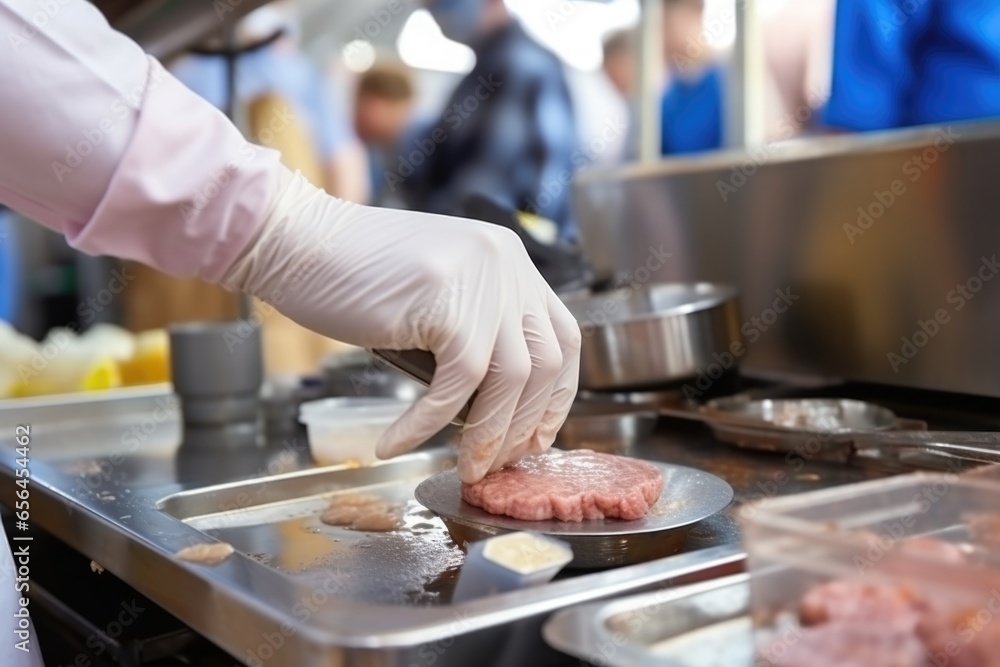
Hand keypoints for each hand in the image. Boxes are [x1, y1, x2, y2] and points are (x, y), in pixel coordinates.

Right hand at [222, 169, 580, 482]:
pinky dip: (426, 425)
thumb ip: (474, 324)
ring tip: (465, 467)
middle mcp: (506, 264)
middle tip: (500, 462)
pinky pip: (453, 387)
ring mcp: (481, 281)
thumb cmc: (353, 273)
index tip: (539, 433)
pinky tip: (396, 444)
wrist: (296, 240)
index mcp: (510, 259)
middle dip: (527, 424)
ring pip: (509, 381)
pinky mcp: (446, 305)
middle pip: (545, 364)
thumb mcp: (437, 290)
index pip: (562, 336)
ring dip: (487, 435)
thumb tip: (497, 402)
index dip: (557, 394)